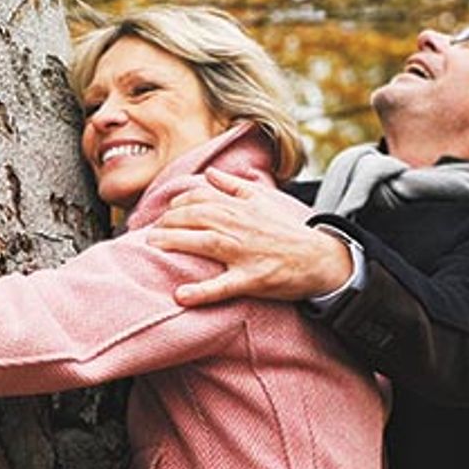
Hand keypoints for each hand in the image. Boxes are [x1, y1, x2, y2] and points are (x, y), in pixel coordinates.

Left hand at [146, 168, 350, 306]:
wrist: (320, 258)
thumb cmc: (286, 230)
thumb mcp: (262, 200)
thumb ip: (233, 186)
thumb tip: (209, 174)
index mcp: (239, 208)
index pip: (199, 198)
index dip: (176, 205)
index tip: (163, 215)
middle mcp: (239, 226)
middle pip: (195, 218)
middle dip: (167, 223)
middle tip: (148, 234)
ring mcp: (245, 253)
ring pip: (204, 243)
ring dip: (175, 243)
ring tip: (152, 247)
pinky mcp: (252, 279)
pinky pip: (224, 286)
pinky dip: (202, 292)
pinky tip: (181, 295)